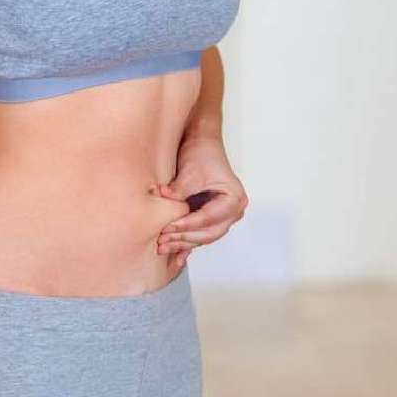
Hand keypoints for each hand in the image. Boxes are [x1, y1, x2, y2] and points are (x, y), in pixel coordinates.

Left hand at [155, 135, 247, 267]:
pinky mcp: (213, 215)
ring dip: (183, 242)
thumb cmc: (201, 152)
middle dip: (184, 238)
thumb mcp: (190, 173)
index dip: (186, 225)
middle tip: (163, 242)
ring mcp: (224, 215)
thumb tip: (163, 202)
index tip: (167, 229)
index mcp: (234, 199)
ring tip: (163, 247)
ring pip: (203, 236)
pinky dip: (188, 242)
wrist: (202, 141)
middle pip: (207, 232)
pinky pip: (201, 232)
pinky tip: (177, 256)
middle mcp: (234, 210)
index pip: (207, 219)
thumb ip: (178, 192)